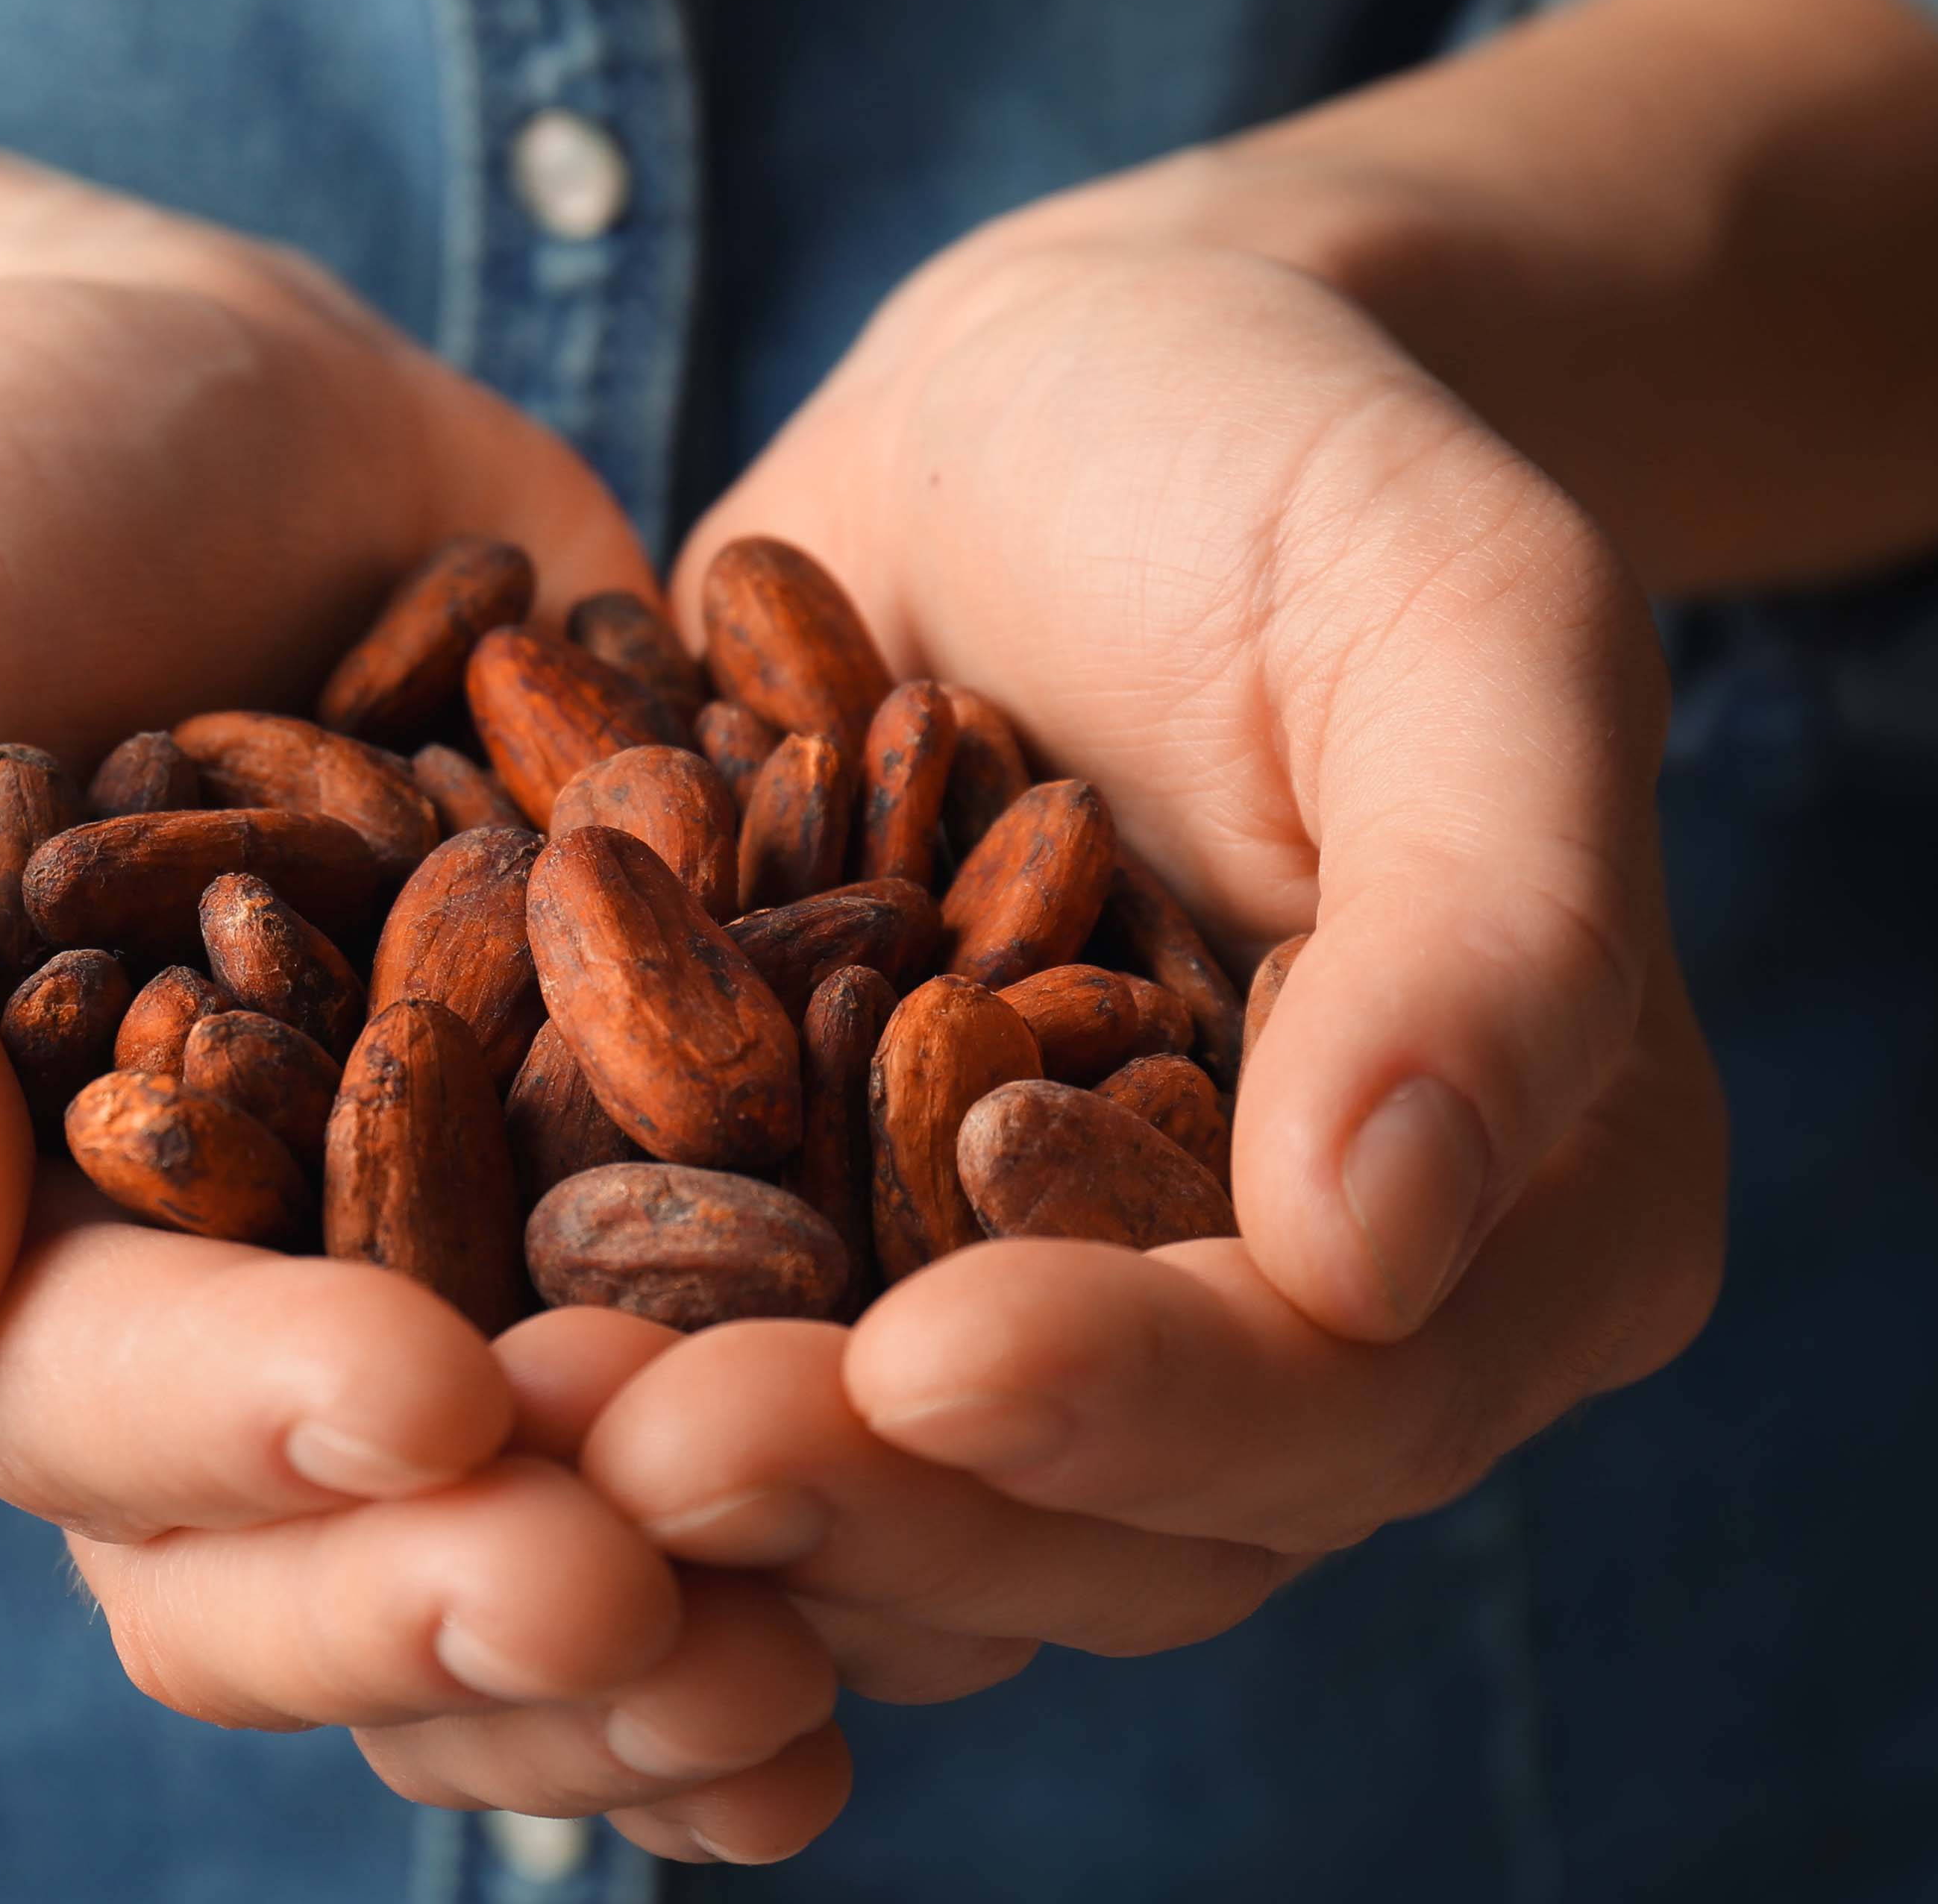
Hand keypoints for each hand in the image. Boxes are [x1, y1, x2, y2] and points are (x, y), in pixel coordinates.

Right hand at [0, 245, 845, 1846]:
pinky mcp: (614, 1141)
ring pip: (541, 1502)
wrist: (167, 383)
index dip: (249, 1434)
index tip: (430, 1406)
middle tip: (658, 1599)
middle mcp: (202, 1304)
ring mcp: (424, 1242)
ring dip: (684, 1592)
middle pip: (326, 1533)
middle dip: (479, 1587)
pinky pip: (732, 1309)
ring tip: (840, 1631)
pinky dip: (841, 1410)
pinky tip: (980, 1459)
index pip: (91, 1404)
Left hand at [594, 158, 1725, 1700]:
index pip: (1336, 1402)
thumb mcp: (1459, 611)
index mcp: (1526, 1230)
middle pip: (1093, 1534)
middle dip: (862, 1504)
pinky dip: (577, 1411)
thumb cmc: (1293, 461)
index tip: (920, 1361)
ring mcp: (1050, 1322)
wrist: (1071, 402)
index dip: (1133, 1414)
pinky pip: (725, 1401)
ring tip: (481, 1425)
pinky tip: (411, 1379)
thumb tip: (1381, 1249)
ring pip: (889, 1530)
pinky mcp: (843, 1271)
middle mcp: (1293, 1337)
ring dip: (683, 1505)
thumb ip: (1486, 920)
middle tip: (619, 1448)